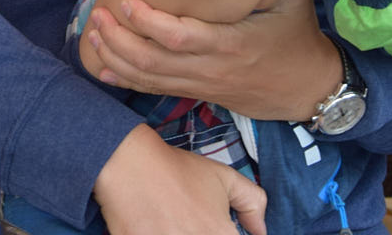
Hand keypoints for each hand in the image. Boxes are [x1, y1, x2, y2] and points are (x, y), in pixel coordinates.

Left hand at [86, 0, 339, 120]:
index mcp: (231, 42)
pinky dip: (127, 78)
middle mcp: (210, 66)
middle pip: (153, 62)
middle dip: (120, 41)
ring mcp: (201, 82)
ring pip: (149, 78)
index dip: (149, 24)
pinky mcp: (197, 91)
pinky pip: (156, 89)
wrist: (308, 88)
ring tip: (93, 33)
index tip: (127, 2)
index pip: (181, 38)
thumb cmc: (298, 35)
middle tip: (97, 16)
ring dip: (116, 58)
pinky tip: (104, 67)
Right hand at [95, 125, 265, 234]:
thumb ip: (253, 202)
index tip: (207, 225)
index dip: (221, 231)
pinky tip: (153, 226)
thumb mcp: (224, 177)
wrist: (130, 164)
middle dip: (196, 231)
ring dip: (175, 234)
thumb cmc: (178, 171)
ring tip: (169, 224)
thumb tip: (260, 231)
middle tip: (185, 221)